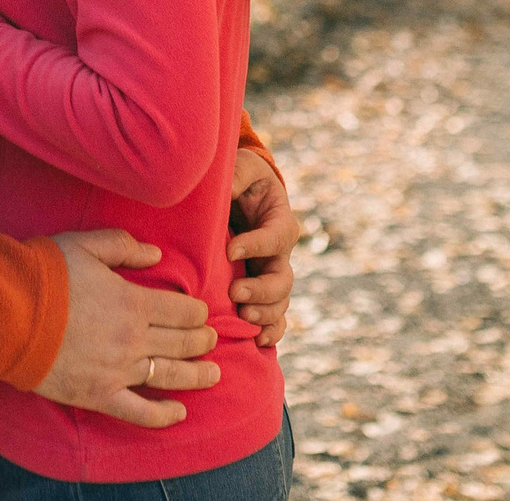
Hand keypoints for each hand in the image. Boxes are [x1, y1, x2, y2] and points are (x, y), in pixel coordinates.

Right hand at [33, 230, 219, 429]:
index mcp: (134, 302)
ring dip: (197, 375)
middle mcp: (134, 339)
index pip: (181, 309)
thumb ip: (123, 247)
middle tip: (211, 339)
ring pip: (170, 376)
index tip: (201, 312)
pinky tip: (179, 413)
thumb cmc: (44, 274)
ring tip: (214, 374)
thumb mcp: (84, 245)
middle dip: (202, 340)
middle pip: (182, 342)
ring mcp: (119, 370)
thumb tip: (156, 255)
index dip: (196, 311)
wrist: (8, 312)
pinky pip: (139, 411)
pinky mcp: (99, 395)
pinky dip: (162, 415)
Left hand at [227, 148, 298, 347]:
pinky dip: (270, 331)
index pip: (275, 236)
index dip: (256, 245)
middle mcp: (280, 253)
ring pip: (279, 302)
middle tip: (236, 294)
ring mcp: (272, 274)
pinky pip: (274, 317)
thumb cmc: (243, 178)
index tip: (229, 249)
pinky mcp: (261, 289)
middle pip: (283, 279)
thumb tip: (227, 189)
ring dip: (265, 313)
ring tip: (243, 317)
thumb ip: (238, 176)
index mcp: (280, 222)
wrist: (243, 195)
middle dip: (261, 290)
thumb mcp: (242, 168)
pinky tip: (257, 342)